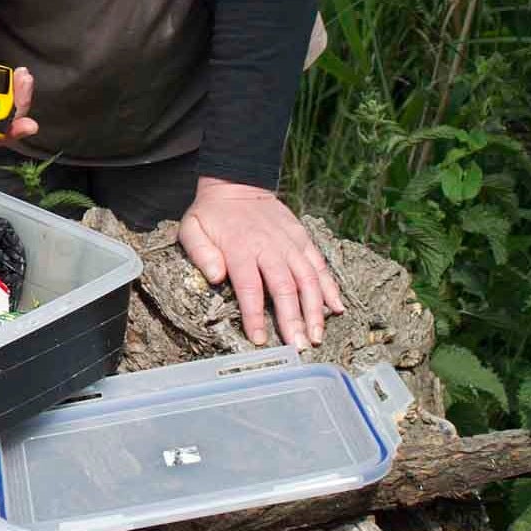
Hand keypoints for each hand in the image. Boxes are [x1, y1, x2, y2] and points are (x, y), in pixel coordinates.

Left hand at [175, 178, 342, 348]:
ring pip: (308, 278)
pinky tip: (338, 308)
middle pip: (285, 287)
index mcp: (240, 248)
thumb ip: (201, 252)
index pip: (250, 287)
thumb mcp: (192, 228)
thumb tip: (216, 277)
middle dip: (293, 320)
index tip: (259, 340)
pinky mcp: (302, 238)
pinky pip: (319, 264)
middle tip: (298, 347)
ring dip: (315, 309)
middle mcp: (269, 247)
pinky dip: (330, 286)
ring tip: (317, 336)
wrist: (238, 183)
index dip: (255, 316)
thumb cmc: (212, 214)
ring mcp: (289, 243)